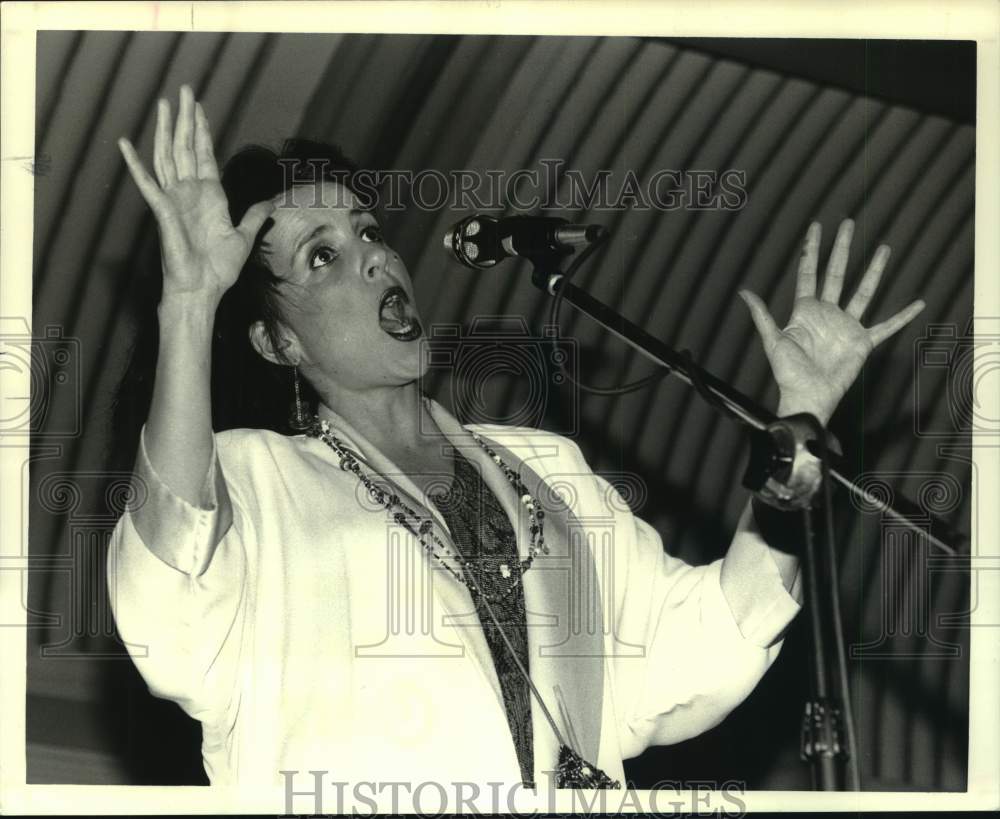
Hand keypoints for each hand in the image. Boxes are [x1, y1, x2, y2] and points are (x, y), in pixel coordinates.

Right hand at [118, 85, 273, 302]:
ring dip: (166, 129)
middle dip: (185, 118)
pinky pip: (146, 183)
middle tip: (183, 89)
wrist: (202, 289)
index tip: (199, 107)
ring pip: (167, 156)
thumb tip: (270, 204)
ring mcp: (174, 199)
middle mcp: (189, 192)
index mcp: (209, 195)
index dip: (203, 130)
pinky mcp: (163, 210)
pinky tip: (125, 143)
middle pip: (185, 146)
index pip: (204, 154)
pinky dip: (135, 163)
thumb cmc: (218, 269)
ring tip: (164, 104)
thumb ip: (254, 216)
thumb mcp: (244, 237)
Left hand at [739, 219, 924, 425]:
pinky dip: (902, 316)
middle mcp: (828, 313)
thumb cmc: (788, 373)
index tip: (817, 227)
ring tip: (885, 248)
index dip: (812, 250)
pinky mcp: (862, 342)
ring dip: (874, 270)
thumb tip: (744, 292)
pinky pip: (887, 326)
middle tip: (849, 223)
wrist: (808, 396)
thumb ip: (762, 316)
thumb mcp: (772, 341)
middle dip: (842, 248)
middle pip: (837, 273)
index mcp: (805, 311)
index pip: (809, 272)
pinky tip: (918, 303)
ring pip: (864, 291)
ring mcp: (846, 326)